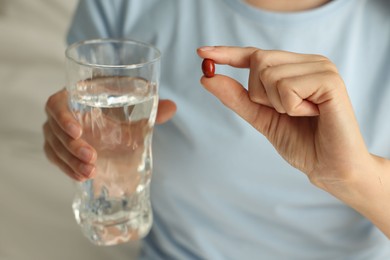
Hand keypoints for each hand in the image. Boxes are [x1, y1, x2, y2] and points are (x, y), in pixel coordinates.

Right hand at [43, 88, 175, 180]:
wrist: (113, 123)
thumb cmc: (119, 110)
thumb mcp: (134, 109)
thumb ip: (152, 107)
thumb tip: (172, 107)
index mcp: (75, 96)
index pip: (56, 103)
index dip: (63, 117)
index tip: (79, 131)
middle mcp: (61, 114)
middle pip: (53, 130)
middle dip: (72, 146)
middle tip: (93, 157)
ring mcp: (57, 133)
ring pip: (54, 148)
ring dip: (70, 162)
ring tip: (90, 172)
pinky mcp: (59, 149)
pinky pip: (56, 160)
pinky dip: (68, 169)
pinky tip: (82, 177)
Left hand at [197, 46, 370, 191]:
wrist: (329, 167)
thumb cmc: (300, 142)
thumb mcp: (261, 117)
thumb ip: (237, 97)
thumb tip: (207, 77)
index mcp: (295, 68)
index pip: (255, 54)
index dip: (228, 53)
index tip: (201, 52)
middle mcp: (309, 62)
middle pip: (258, 61)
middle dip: (260, 94)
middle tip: (286, 112)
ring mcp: (321, 68)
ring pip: (269, 74)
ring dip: (277, 104)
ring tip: (301, 115)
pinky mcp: (330, 80)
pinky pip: (287, 87)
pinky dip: (291, 107)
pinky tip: (312, 114)